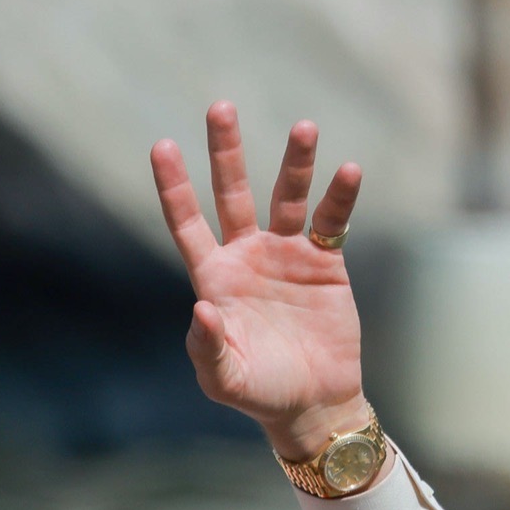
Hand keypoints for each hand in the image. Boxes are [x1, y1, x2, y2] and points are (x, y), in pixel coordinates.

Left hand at [150, 103, 372, 463]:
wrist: (311, 402)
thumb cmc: (257, 391)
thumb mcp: (222, 376)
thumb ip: (206, 345)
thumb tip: (201, 307)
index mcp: (213, 277)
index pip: (187, 222)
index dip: (174, 186)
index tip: (162, 145)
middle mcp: (246, 256)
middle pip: (232, 192)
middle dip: (225, 151)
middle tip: (219, 106)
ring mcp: (286, 254)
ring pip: (287, 196)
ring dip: (294, 163)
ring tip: (304, 127)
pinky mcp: (325, 261)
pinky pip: (333, 221)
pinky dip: (340, 196)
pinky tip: (347, 171)